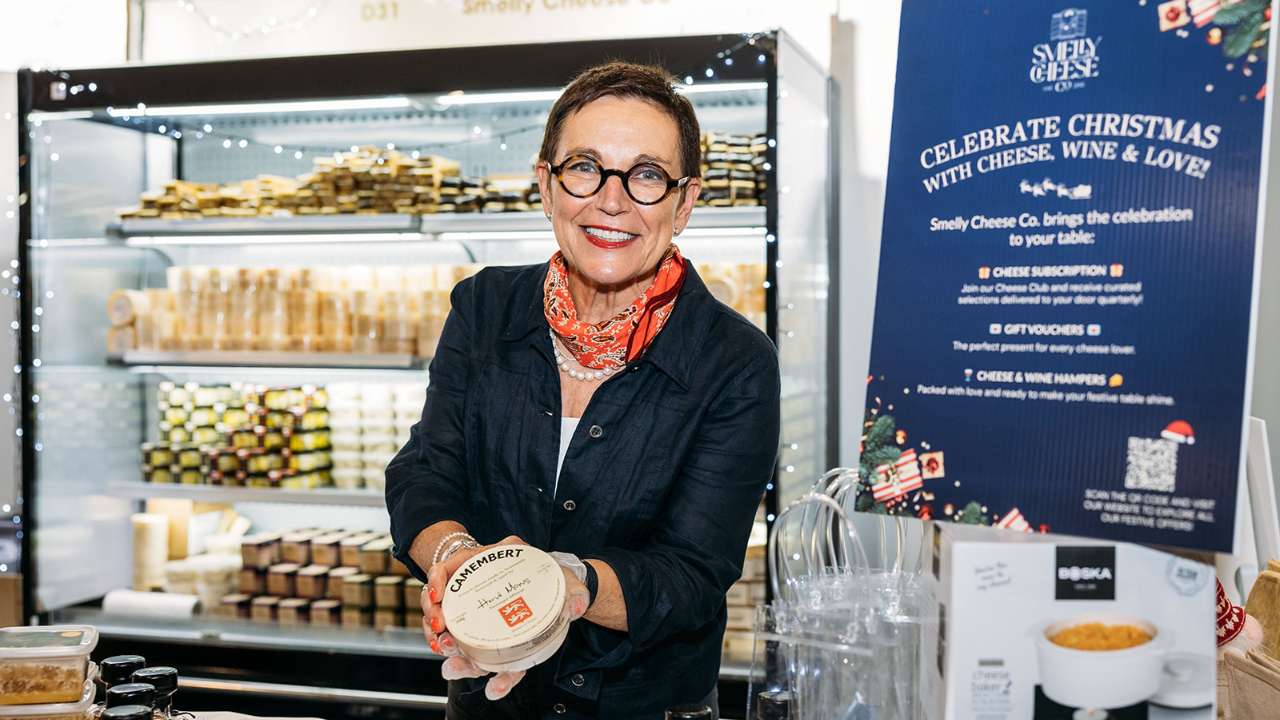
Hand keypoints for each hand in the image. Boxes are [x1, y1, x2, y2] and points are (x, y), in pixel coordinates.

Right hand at [419, 536, 590, 700]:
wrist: (561, 591)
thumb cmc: (558, 578)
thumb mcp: (566, 579)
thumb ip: (575, 592)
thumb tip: (577, 608)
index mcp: (491, 559)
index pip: (452, 564)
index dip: (437, 579)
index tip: (436, 596)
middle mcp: (478, 582)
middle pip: (440, 597)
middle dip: (433, 617)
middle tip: (440, 634)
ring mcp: (475, 606)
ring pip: (446, 623)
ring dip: (444, 642)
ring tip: (450, 659)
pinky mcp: (482, 630)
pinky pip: (467, 645)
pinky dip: (468, 661)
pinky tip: (474, 675)